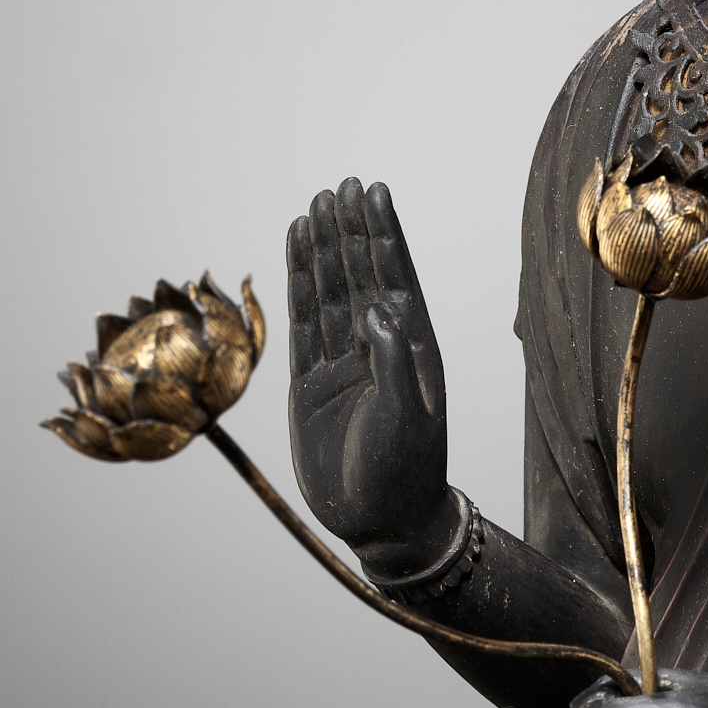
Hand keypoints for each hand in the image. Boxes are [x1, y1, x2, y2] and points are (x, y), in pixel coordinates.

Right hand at [287, 177, 452, 570]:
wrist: (383, 521)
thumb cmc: (406, 470)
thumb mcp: (407, 416)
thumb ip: (392, 362)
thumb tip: (375, 308)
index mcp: (412, 346)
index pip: (394, 275)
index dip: (383, 233)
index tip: (373, 191)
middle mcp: (378, 345)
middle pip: (360, 273)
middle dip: (351, 230)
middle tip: (340, 186)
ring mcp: (343, 361)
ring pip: (330, 291)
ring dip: (323, 250)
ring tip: (313, 207)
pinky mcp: (311, 381)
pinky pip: (303, 323)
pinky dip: (299, 286)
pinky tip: (296, 254)